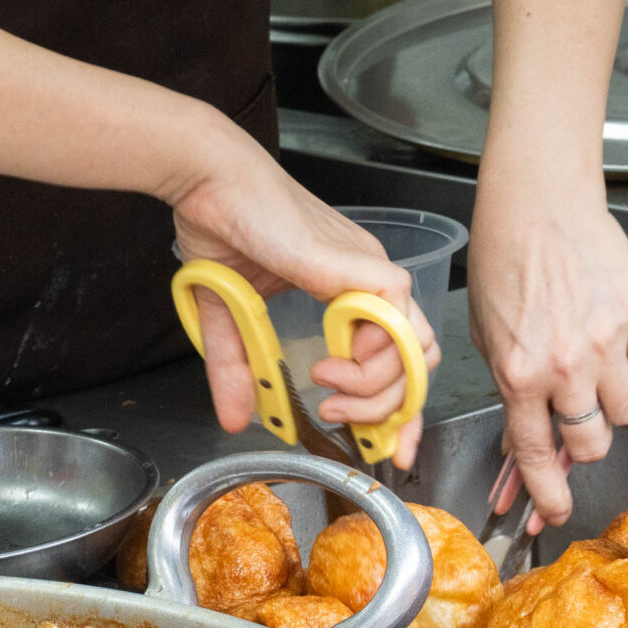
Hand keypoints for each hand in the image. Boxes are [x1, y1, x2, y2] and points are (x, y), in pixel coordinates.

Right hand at [168, 123, 440, 468]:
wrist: (209, 179)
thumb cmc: (221, 225)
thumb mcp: (227, 317)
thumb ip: (236, 369)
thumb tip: (234, 418)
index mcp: (346, 289)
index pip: (396, 359)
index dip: (395, 411)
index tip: (385, 448)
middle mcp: (367, 282)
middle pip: (418, 364)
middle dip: (387, 412)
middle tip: (336, 416)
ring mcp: (369, 272)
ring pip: (416, 349)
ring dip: (374, 387)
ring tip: (325, 384)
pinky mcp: (360, 265)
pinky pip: (399, 321)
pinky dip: (374, 358)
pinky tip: (331, 362)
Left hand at [466, 174, 627, 526]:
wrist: (536, 203)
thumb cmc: (503, 261)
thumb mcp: (486, 337)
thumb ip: (509, 388)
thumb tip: (523, 437)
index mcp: (520, 373)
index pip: (536, 453)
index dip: (545, 493)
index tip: (550, 513)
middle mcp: (567, 364)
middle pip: (593, 440)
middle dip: (583, 442)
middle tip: (573, 421)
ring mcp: (608, 340)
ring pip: (627, 408)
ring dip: (610, 400)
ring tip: (590, 365)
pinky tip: (606, 323)